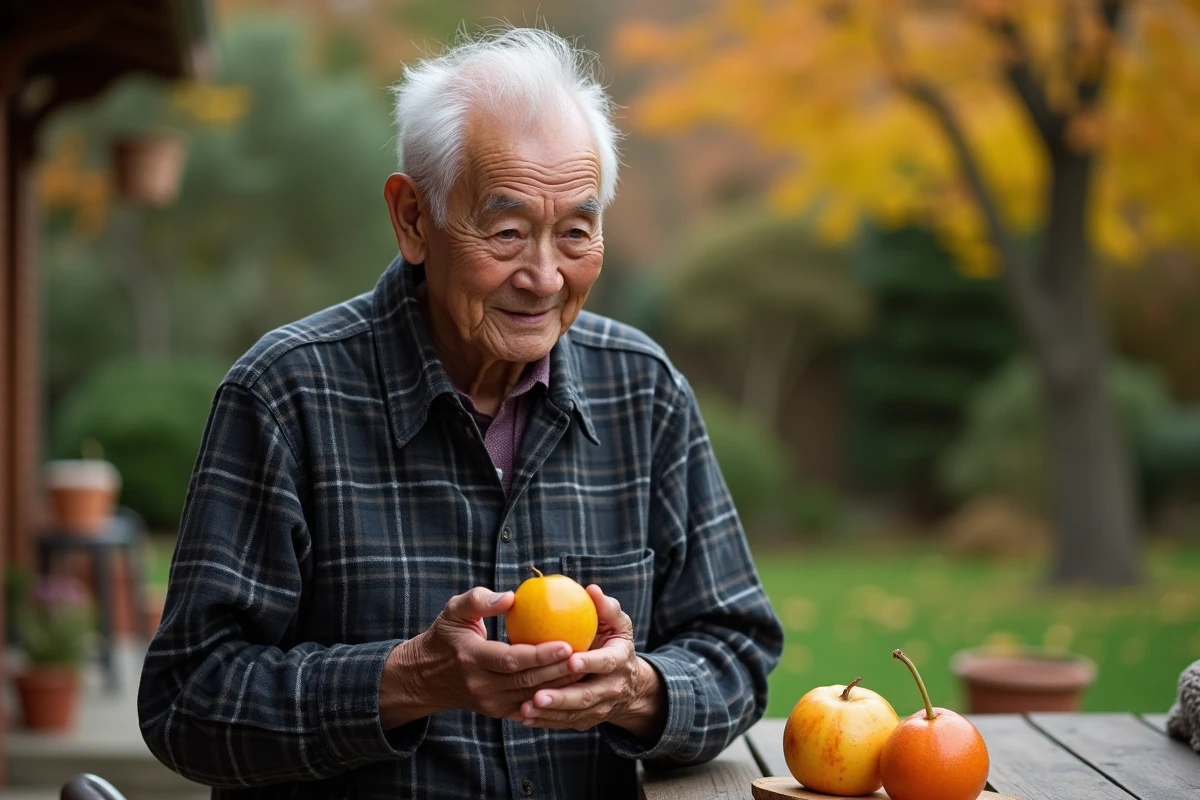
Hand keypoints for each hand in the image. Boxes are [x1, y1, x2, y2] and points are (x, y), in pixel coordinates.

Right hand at [380, 587, 577, 727]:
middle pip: (527, 680)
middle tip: (585, 656)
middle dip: (559, 671)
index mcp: (471, 659)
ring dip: (560, 685)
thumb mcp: (453, 611)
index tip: (566, 643)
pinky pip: (529, 707)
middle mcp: (481, 685)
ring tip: (585, 669)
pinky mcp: (498, 712)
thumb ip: (478, 600)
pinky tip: (571, 684)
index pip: (511, 659)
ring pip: (532, 696)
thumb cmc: (445, 636)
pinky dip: (551, 698)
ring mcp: (490, 703)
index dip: (540, 655)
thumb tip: (510, 596)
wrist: (426, 678)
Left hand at [514, 585, 665, 739]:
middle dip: (563, 697)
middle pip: (587, 696)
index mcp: (619, 661)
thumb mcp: (618, 624)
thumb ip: (607, 608)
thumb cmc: (613, 642)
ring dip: (550, 713)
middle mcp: (611, 688)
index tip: (570, 660)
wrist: (628, 684)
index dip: (589, 662)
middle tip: (537, 695)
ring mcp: (600, 708)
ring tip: (526, 708)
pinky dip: (546, 722)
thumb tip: (591, 590)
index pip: (606, 663)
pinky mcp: (586, 720)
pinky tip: (525, 717)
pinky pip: (565, 722)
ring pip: (574, 713)